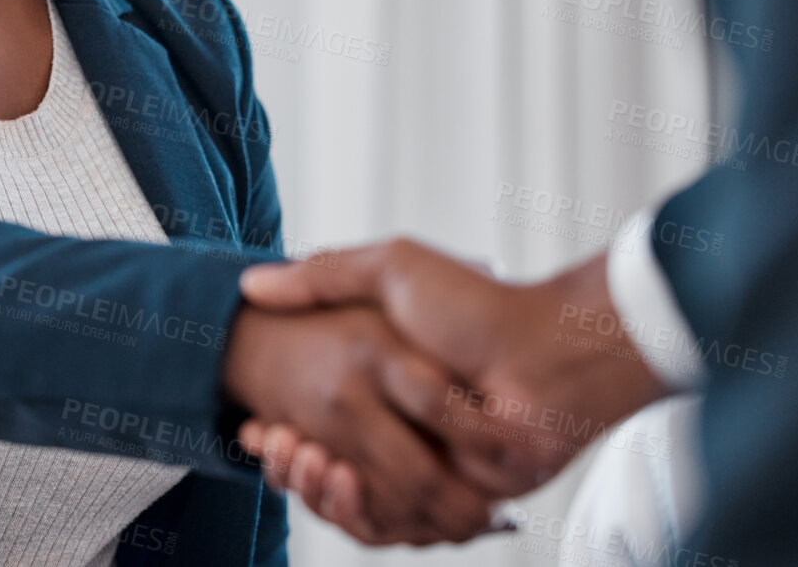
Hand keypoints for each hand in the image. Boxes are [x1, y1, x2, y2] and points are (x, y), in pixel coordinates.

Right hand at [235, 242, 669, 531]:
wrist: (545, 353)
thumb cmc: (475, 305)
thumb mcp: (391, 271)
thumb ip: (325, 276)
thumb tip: (252, 284)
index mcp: (387, 389)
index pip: (316, 427)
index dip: (279, 433)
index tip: (253, 425)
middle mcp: (404, 434)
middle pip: (325, 470)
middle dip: (289, 461)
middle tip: (268, 441)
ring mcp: (426, 468)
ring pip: (349, 503)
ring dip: (314, 485)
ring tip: (296, 456)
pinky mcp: (447, 500)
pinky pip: (389, 527)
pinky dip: (353, 511)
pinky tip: (330, 477)